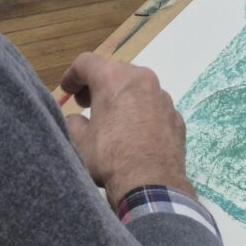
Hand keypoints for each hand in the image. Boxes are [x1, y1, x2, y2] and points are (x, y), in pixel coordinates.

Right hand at [60, 53, 194, 207]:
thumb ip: (74, 123)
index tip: (67, 90)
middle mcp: (142, 80)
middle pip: (115, 72)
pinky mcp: (177, 117)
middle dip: (99, 85)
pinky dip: (143, 114)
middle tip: (88, 104)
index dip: (72, 75)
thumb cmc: (109, 157)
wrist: (151, 183)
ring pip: (139, 89)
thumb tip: (77, 120)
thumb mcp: (79, 141)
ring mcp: (164, 98)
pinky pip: (155, 108)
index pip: (86, 63)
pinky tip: (136, 133)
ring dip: (124, 98)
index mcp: (113, 78)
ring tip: (113, 119)